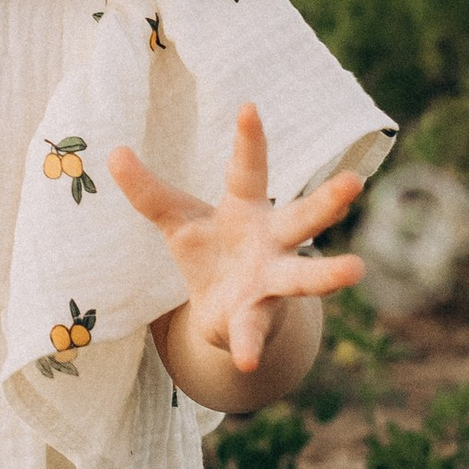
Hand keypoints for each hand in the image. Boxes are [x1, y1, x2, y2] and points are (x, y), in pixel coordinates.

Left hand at [107, 110, 363, 380]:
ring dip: (328, 275)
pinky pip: (253, 332)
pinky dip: (248, 346)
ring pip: (304, 276)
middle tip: (355, 183)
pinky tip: (245, 360)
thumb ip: (148, 192)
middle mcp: (272, 241)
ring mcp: (271, 280)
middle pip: (303, 217)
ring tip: (356, 269)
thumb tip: (113, 151)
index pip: (247, 169)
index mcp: (247, 209)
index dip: (248, 140)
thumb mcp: (176, 220)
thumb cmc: (210, 251)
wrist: (224, 313)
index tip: (248, 107)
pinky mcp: (256, 317)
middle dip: (328, 202)